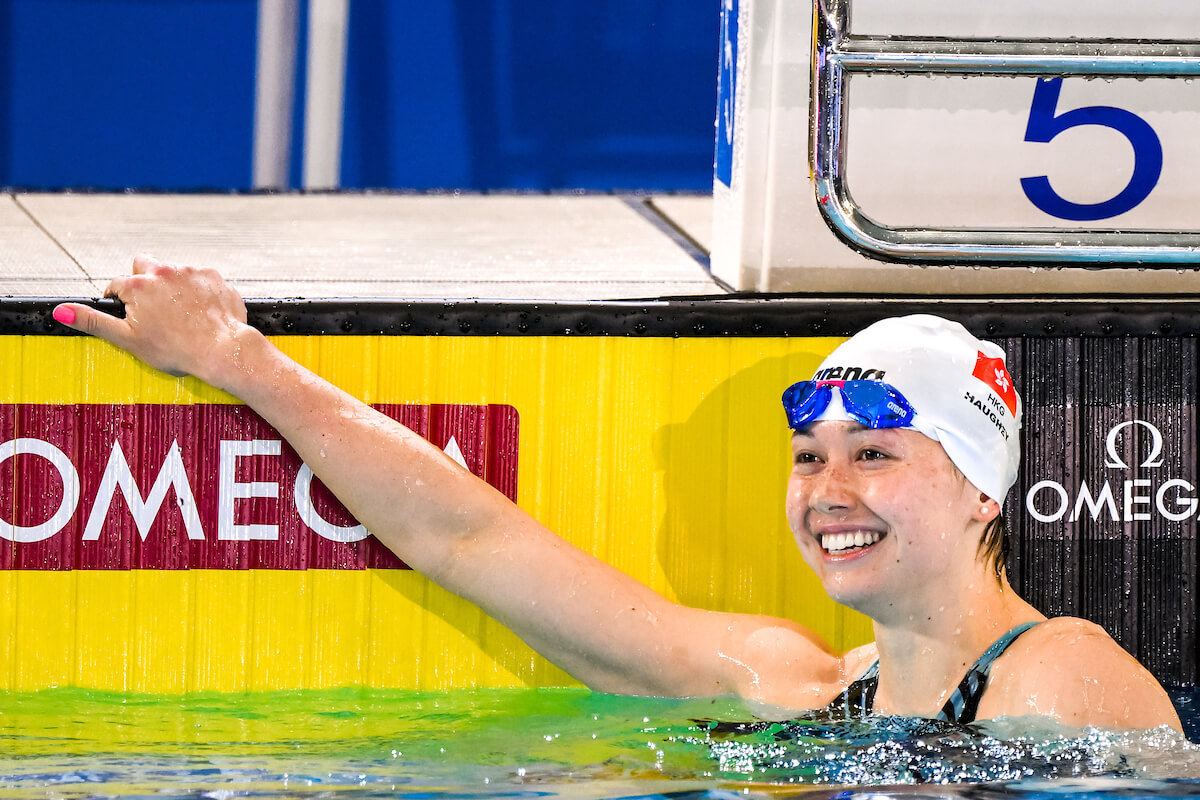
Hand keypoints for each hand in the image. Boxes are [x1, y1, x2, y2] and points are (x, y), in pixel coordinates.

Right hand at [53, 254, 255, 383]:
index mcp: (138, 286)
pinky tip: (201, 311)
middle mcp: (164, 272)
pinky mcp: (215, 277)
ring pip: (174, 271)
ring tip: (180, 313)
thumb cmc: (177, 349)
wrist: (223, 350)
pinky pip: (200, 279)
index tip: (129, 314)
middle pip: (144, 265)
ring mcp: (191, 272)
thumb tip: (61, 310)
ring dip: (173, 286)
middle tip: (154, 309)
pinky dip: (199, 291)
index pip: (116, 285)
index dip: (119, 300)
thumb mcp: (128, 339)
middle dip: (144, 282)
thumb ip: (94, 322)